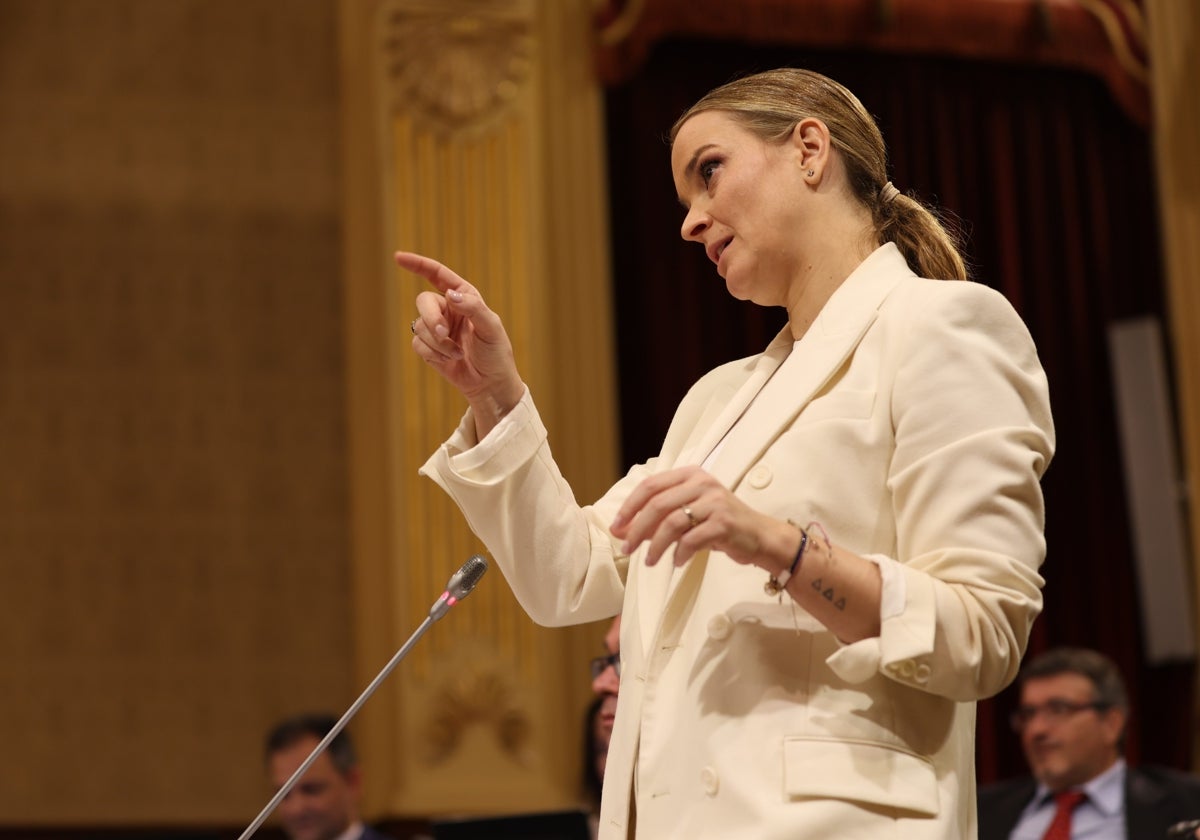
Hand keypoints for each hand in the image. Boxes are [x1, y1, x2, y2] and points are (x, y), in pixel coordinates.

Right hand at [395, 251, 523, 432]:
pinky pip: (417, 343)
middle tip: (443, 333)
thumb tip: (450, 294)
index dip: (417, 264)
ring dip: (437, 343)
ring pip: (419, 326)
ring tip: (457, 354)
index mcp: (464, 296)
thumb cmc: (495, 353)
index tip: (398, 257)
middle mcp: (448, 308)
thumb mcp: (491, 327)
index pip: (437, 274)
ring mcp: (436, 327)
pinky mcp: (429, 347)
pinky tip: (449, 361)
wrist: (490, 383)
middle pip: (423, 301)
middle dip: (431, 318)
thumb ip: (473, 308)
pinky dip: (432, 353)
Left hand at [610, 466, 787, 568]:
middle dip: (637, 529)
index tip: (616, 527)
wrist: (760, 536)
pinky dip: (679, 553)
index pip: (650, 485)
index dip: (629, 507)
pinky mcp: (724, 522)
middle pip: (657, 504)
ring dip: (655, 545)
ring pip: (672, 522)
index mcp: (691, 474)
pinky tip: (677, 562)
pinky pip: (692, 539)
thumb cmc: (719, 525)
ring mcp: (715, 501)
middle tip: (626, 548)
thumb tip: (622, 529)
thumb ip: (660, 516)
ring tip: (649, 561)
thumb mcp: (689, 512)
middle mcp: (702, 483)